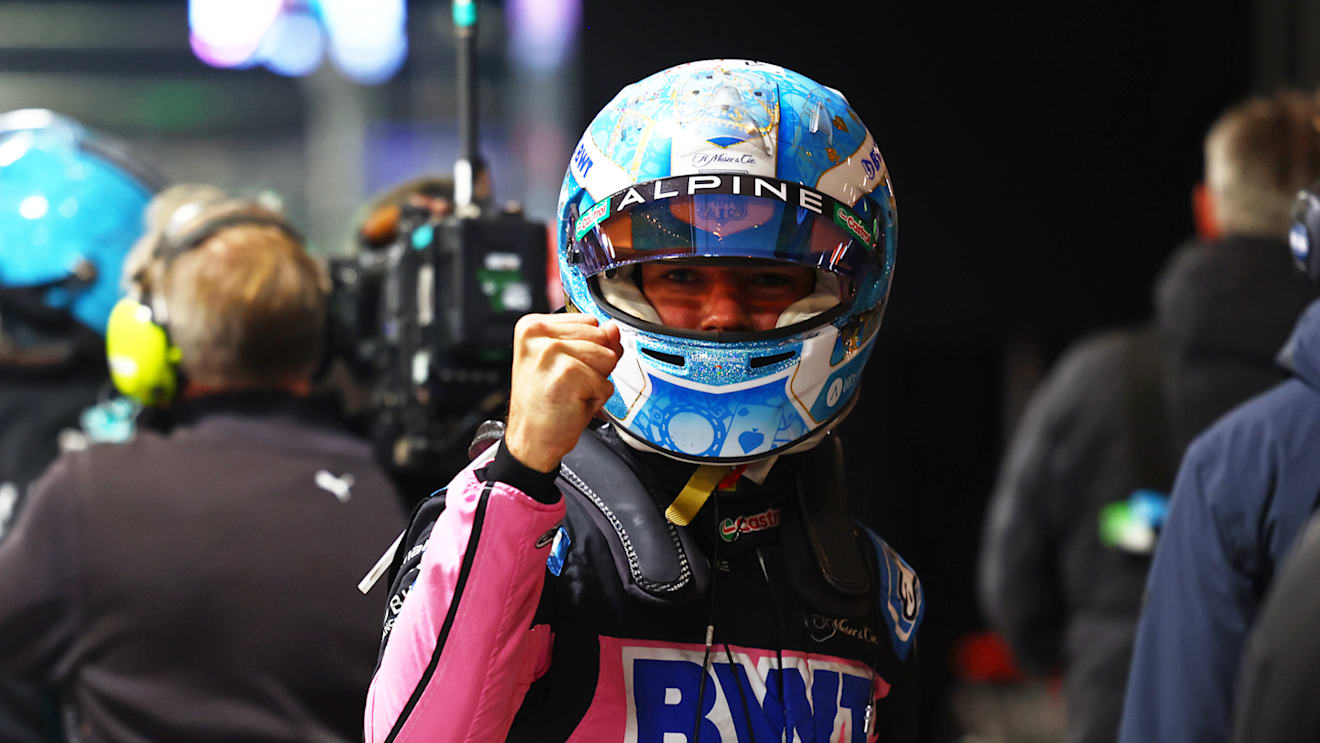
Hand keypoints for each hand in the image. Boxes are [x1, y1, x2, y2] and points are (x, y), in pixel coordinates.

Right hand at [505, 313, 622, 472]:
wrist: (531, 441)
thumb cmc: (546, 404)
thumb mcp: (568, 363)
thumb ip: (593, 342)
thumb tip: (613, 329)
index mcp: (533, 326)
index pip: (590, 321)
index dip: (590, 349)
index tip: (565, 368)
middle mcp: (538, 334)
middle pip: (601, 336)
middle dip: (595, 365)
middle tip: (568, 383)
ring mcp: (551, 352)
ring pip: (607, 358)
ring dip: (596, 382)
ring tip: (570, 393)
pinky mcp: (567, 373)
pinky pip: (606, 383)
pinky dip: (596, 399)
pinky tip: (572, 404)